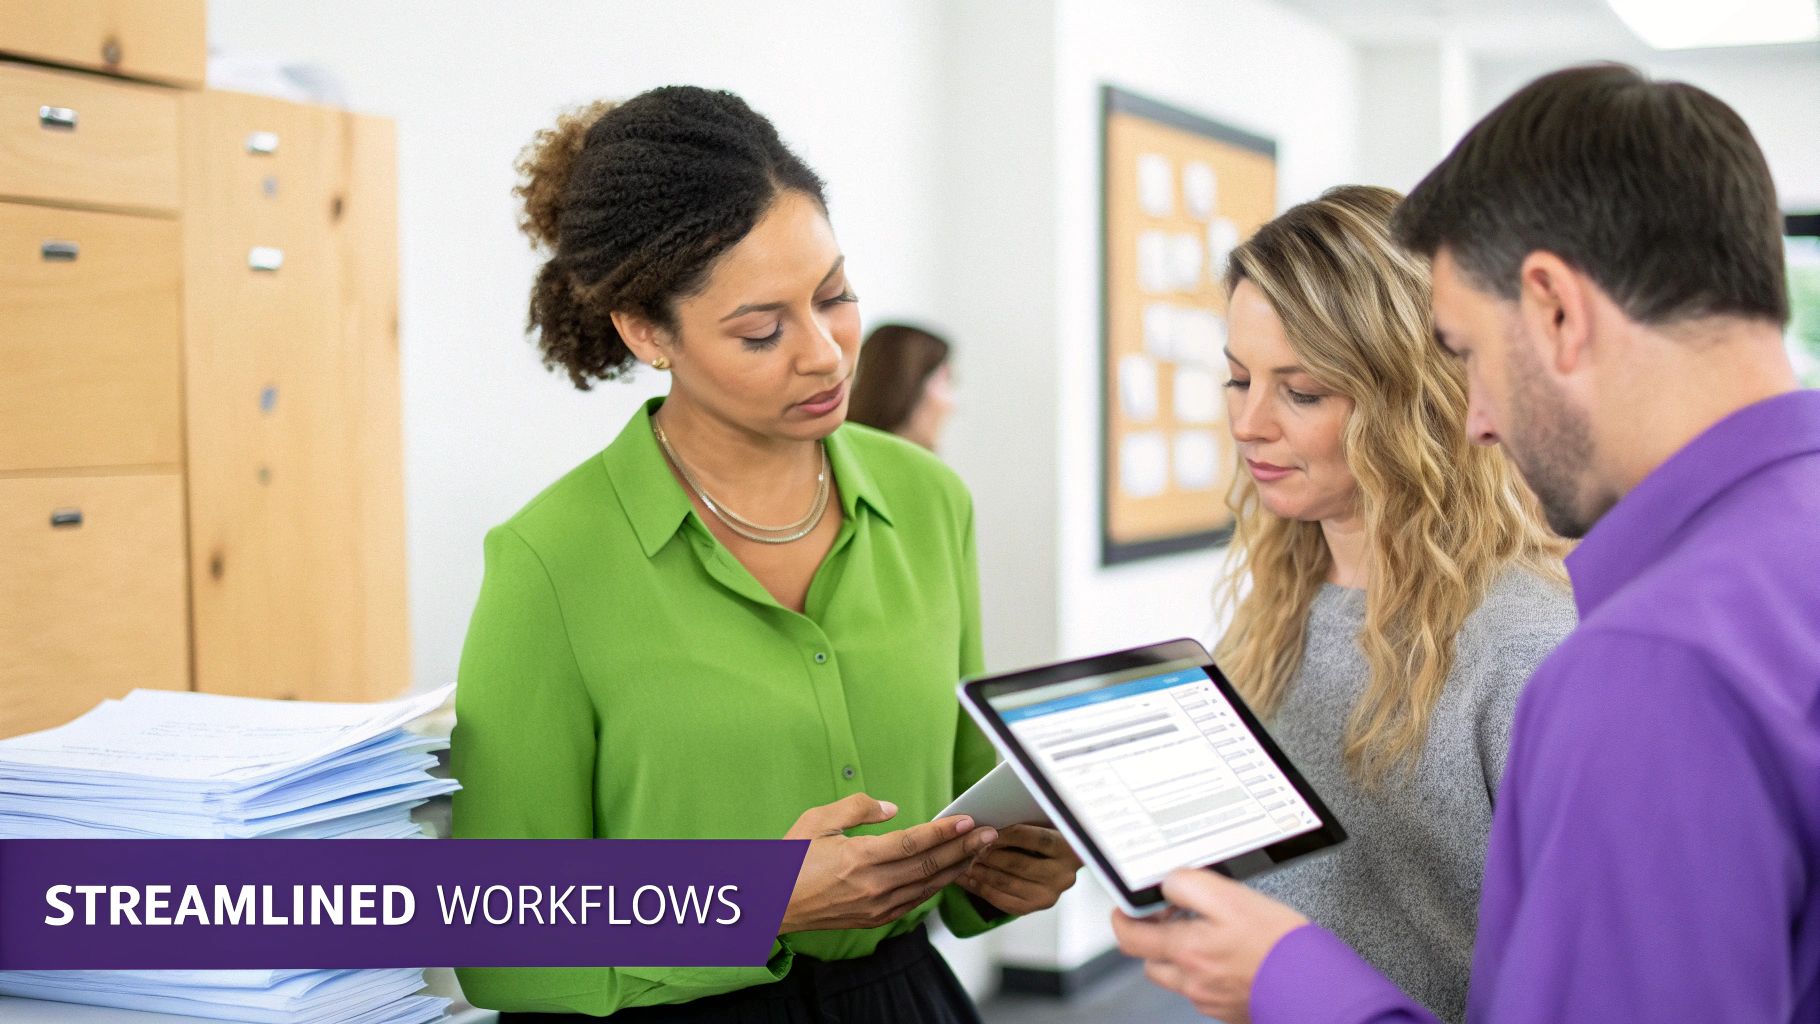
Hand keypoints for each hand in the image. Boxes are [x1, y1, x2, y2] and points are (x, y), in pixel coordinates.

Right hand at [779, 794, 997, 933]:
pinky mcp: (875, 919)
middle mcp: (872, 886)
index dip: (945, 831)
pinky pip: (915, 902)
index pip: (914, 843)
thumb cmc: (790, 861)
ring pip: (928, 886)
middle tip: (989, 833)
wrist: (772, 905)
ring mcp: (876, 907)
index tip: (968, 820)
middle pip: (930, 865)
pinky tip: (949, 873)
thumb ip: (858, 809)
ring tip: (978, 851)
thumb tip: (893, 809)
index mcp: (859, 859)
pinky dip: (937, 887)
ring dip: (957, 867)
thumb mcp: (818, 821)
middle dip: (964, 848)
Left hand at [956, 823, 1081, 914]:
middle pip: (1020, 863)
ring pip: (1008, 883)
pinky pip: (1005, 901)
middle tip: (969, 846)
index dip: (1010, 834)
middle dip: (990, 854)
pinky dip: (983, 889)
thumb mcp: (1043, 822)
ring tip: (964, 862)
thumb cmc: (1045, 833)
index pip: (1038, 840)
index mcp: (1070, 849)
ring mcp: (1050, 895)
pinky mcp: (1036, 907)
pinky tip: (969, 879)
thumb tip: (991, 823)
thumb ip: (1025, 822)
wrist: (1058, 860)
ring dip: (982, 873)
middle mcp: (1064, 875)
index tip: (987, 829)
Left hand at [1109, 868, 1307, 1022]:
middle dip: (1154, 937)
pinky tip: (1230, 955)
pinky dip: (1207, 971)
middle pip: (1151, 960)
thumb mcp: (1230, 897)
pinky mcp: (1229, 1008)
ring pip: (1177, 976)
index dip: (1123, 919)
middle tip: (1171, 917)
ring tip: (1206, 933)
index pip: (1130, 937)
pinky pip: (1203, 989)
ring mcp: (1210, 998)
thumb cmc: (1279, 944)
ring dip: (1180, 955)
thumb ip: (1190, 885)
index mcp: (1186, 950)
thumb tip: (1168, 884)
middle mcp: (1192, 980)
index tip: (1126, 908)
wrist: (1317, 986)